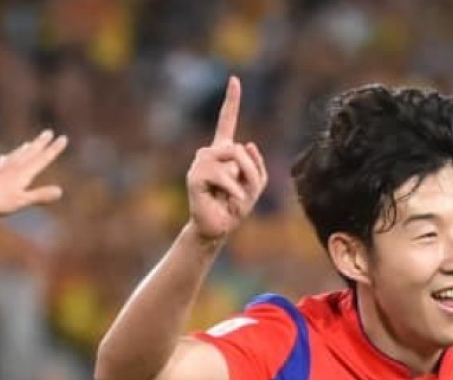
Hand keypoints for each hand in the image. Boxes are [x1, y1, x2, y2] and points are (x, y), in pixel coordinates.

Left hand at [0, 129, 67, 214]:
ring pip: (17, 154)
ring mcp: (0, 166)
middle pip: (30, 152)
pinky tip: (6, 157)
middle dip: (41, 143)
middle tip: (49, 132)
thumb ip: (40, 195)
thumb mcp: (21, 200)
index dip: (54, 149)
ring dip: (26, 148)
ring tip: (31, 143)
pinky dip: (10, 156)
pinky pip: (3, 159)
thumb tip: (60, 191)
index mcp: (24, 172)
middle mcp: (13, 165)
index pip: (43, 158)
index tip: (63, 138)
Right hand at [186, 76, 267, 240]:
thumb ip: (257, 165)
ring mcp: (200, 163)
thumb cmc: (235, 206)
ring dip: (241, 180)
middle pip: (237, 148)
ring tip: (233, 197)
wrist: (218, 227)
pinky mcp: (195, 176)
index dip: (231, 100)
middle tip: (243, 192)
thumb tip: (246, 144)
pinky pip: (223, 175)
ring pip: (231, 158)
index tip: (234, 79)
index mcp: (224, 151)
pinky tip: (227, 200)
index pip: (227, 121)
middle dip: (249, 171)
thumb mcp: (255, 185)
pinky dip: (233, 190)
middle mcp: (209, 153)